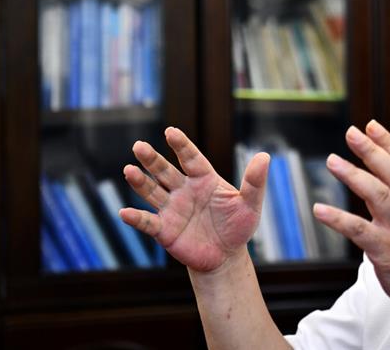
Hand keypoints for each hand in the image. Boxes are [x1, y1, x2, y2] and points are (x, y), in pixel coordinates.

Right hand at [119, 127, 269, 272]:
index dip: (181, 145)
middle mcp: (184, 190)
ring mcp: (172, 209)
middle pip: (165, 171)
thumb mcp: (250, 204)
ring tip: (129, 170)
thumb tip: (265, 156)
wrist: (226, 257)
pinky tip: (124, 213)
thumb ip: (255, 182)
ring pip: (152, 192)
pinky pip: (148, 222)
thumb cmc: (238, 226)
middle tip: (139, 146)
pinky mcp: (165, 230)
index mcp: (204, 179)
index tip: (170, 132)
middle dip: (152, 159)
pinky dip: (136, 218)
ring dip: (140, 182)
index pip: (191, 158)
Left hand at [313, 120, 389, 308]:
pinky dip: (338, 219)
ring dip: (353, 175)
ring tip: (332, 161)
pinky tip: (320, 210)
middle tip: (351, 133)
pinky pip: (359, 230)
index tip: (371, 125)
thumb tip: (378, 177)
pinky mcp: (384, 250)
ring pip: (377, 195)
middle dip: (371, 150)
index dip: (388, 143)